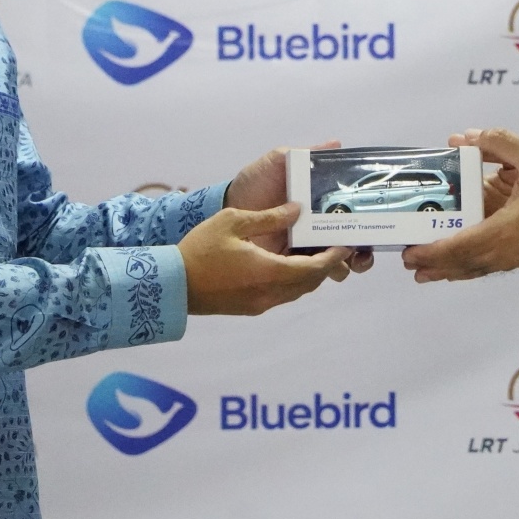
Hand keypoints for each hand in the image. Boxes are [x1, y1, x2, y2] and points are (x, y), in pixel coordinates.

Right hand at [182, 203, 356, 314]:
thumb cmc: (200, 249)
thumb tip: (298, 209)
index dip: (334, 256)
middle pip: (311, 281)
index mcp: (270, 271)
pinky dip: (293, 280)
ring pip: (298, 290)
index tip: (346, 243)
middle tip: (334, 244)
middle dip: (326, 265)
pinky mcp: (251, 309)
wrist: (172, 285)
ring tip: (314, 252)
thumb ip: (269, 217)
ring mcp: (261, 304)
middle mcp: (271, 293)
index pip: (315, 267)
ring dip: (310, 274)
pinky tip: (287, 264)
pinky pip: (283, 295)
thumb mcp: (233, 222)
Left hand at [223, 141, 373, 271]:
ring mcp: (304, 251)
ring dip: (343, 265)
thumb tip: (337, 143)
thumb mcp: (280, 162)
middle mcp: (318, 230)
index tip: (375, 225)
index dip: (367, 224)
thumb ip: (306, 155)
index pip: (352, 218)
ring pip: (333, 265)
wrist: (228, 206)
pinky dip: (318, 275)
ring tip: (341, 263)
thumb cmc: (256, 182)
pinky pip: (309, 276)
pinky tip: (318, 269)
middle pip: (350, 247)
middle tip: (360, 252)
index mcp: (320, 207)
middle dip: (362, 254)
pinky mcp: (288, 267)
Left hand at [401, 128, 518, 282]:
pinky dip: (473, 265)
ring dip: (453, 269)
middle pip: (464, 265)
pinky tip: (468, 261)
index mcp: (504, 231)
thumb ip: (498, 143)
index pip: (459, 247)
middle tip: (410, 265)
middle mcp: (508, 252)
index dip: (432, 252)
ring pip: (479, 268)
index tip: (411, 254)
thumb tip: (464, 137)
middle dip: (436, 265)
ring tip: (430, 272)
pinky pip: (493, 265)